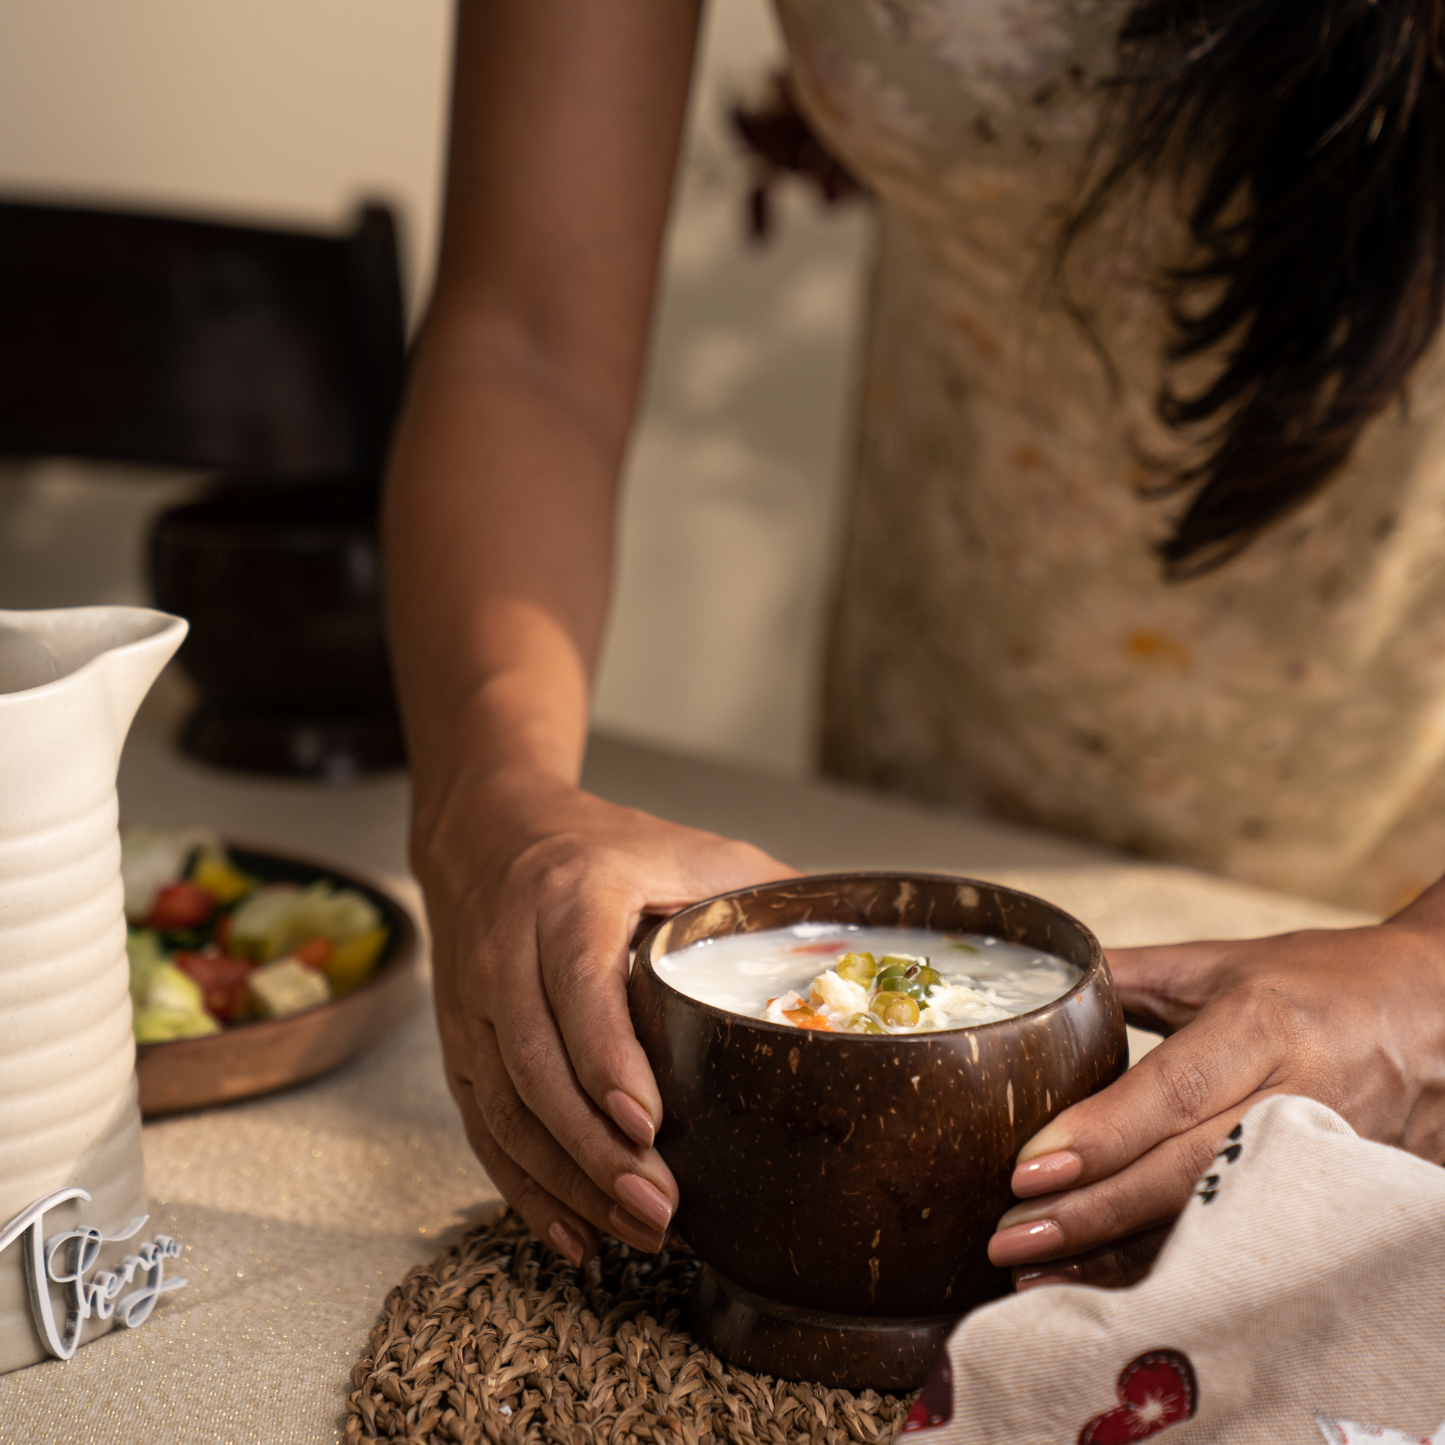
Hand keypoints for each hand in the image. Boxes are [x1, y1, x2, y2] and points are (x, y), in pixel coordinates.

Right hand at [414, 769, 793, 1267]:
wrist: (492, 832)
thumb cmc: (603, 847)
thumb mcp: (685, 850)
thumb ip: (760, 891)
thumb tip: (850, 944)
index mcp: (569, 896)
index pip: (577, 984)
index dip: (606, 1057)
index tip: (648, 1122)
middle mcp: (506, 948)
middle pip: (536, 1063)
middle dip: (595, 1148)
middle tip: (659, 1206)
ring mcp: (472, 1002)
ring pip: (504, 1107)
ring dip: (566, 1180)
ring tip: (633, 1230)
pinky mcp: (458, 1043)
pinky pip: (481, 1126)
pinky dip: (524, 1187)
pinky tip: (574, 1231)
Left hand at [987, 888, 1444, 1277]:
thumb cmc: (1325, 981)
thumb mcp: (1225, 963)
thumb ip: (1132, 975)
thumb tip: (1042, 983)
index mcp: (1264, 1025)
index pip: (1172, 1090)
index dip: (1100, 1134)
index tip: (1027, 1168)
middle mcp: (1298, 1096)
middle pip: (1185, 1171)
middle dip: (1091, 1212)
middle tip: (1007, 1236)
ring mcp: (1327, 1159)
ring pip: (1214, 1222)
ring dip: (1122, 1255)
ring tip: (1036, 1273)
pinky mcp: (1340, 1202)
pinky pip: (1245, 1242)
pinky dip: (1178, 1267)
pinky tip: (1112, 1282)